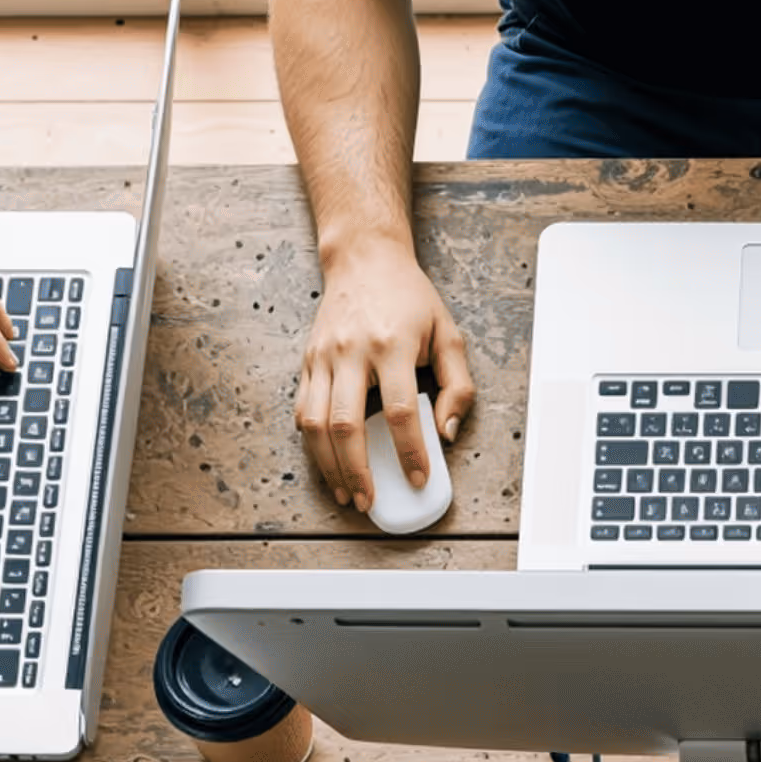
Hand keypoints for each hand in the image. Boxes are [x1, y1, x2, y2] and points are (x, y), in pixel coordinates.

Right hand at [296, 243, 476, 514]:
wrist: (364, 259)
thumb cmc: (410, 299)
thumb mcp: (448, 334)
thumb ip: (457, 386)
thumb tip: (446, 433)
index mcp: (391, 345)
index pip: (400, 413)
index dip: (410, 452)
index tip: (418, 479)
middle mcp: (352, 352)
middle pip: (347, 426)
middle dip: (358, 472)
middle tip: (370, 502)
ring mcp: (323, 356)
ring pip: (316, 423)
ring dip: (329, 466)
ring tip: (346, 493)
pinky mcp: (307, 360)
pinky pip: (303, 409)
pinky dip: (313, 443)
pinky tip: (328, 464)